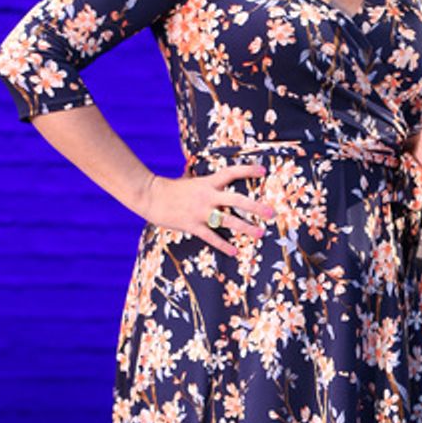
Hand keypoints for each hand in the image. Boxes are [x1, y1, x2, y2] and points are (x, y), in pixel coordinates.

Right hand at [144, 164, 275, 258]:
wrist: (150, 196)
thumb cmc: (171, 189)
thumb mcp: (190, 181)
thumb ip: (204, 182)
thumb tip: (211, 176)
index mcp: (208, 183)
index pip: (231, 173)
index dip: (248, 170)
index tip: (263, 171)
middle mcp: (208, 196)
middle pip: (237, 199)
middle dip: (255, 206)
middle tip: (271, 212)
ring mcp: (201, 212)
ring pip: (228, 221)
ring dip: (246, 228)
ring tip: (260, 234)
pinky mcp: (192, 225)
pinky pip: (211, 237)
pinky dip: (223, 245)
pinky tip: (234, 252)